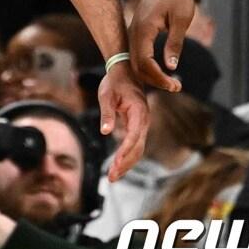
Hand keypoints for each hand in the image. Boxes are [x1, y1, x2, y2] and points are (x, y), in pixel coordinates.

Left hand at [98, 62, 147, 180]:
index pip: (134, 136)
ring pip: (137, 150)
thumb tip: (105, 132)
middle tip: (111, 177)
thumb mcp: (106, 95)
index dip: (125, 151)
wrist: (125, 71)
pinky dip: (126, 156)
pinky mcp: (137, 127)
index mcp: (139, 112)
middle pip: (138, 148)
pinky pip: (134, 145)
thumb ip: (107, 113)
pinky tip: (117, 166)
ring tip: (112, 177)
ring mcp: (142, 125)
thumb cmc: (115, 82)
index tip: (116, 162)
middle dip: (125, 164)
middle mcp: (144, 121)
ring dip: (126, 164)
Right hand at [129, 0, 194, 91]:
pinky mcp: (137, 32)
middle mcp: (134, 32)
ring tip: (172, 82)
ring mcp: (133, 32)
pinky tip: (162, 71)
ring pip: (135, 61)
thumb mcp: (182, 20)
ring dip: (151, 75)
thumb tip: (170, 67)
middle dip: (154, 80)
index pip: (144, 61)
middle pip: (137, 65)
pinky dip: (148, 66)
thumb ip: (175, 43)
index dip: (158, 77)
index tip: (175, 85)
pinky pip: (137, 54)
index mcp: (144, 28)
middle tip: (177, 87)